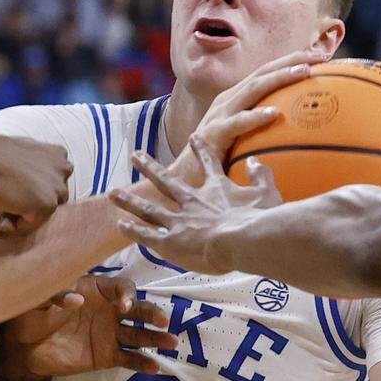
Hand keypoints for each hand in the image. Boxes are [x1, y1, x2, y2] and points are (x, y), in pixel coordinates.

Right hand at [0, 130, 71, 234]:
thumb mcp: (18, 155)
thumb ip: (32, 170)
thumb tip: (30, 193)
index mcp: (58, 154)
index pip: (48, 187)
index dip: (23, 194)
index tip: (1, 193)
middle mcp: (64, 168)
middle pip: (47, 203)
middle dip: (21, 208)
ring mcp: (57, 187)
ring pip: (37, 217)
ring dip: (11, 218)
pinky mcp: (46, 205)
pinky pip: (26, 227)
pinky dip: (5, 226)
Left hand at [0, 275, 176, 378]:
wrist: (24, 347)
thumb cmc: (33, 313)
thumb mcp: (39, 299)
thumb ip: (57, 295)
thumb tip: (77, 299)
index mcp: (96, 290)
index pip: (121, 287)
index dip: (126, 295)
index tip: (123, 307)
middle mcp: (109, 310)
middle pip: (137, 309)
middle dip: (151, 312)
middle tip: (163, 320)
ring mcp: (110, 333)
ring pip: (138, 334)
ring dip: (156, 338)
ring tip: (172, 343)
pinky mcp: (107, 355)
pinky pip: (128, 358)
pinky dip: (142, 362)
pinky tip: (155, 367)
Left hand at [111, 136, 280, 274]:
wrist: (241, 240)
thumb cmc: (257, 219)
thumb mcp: (266, 193)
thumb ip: (260, 175)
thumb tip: (255, 160)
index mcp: (215, 189)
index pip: (208, 164)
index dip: (201, 150)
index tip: (193, 137)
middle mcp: (191, 201)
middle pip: (166, 180)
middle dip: (150, 167)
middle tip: (135, 155)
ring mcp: (178, 221)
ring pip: (149, 208)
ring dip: (131, 200)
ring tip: (114, 192)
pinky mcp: (170, 242)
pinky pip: (147, 235)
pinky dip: (134, 230)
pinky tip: (120, 224)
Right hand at [169, 49, 330, 184]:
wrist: (181, 182)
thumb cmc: (217, 166)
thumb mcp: (244, 144)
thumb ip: (267, 136)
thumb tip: (304, 140)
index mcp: (235, 101)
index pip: (266, 74)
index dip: (292, 61)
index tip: (323, 56)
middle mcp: (227, 102)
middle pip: (262, 73)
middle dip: (291, 60)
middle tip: (321, 54)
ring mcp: (218, 116)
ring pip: (252, 90)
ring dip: (279, 78)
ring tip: (305, 71)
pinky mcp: (212, 136)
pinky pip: (236, 124)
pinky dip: (255, 117)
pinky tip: (275, 114)